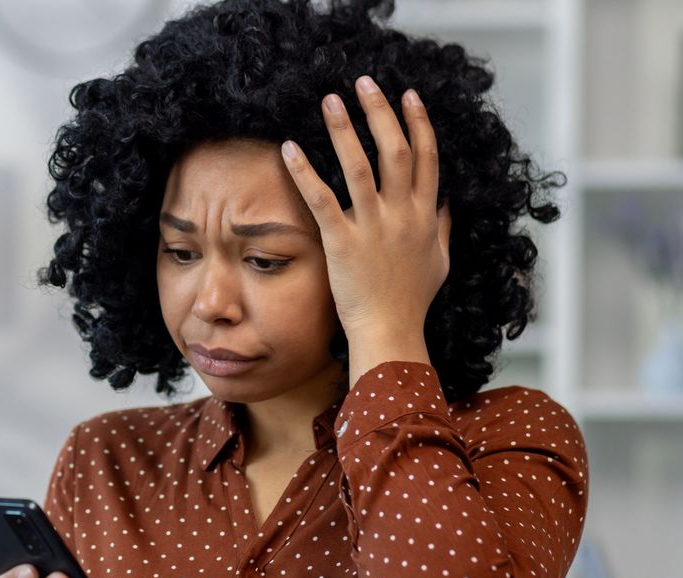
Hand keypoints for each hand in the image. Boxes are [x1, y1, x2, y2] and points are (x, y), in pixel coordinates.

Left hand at [279, 75, 451, 342]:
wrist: (390, 332)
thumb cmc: (412, 302)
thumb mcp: (440, 262)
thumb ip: (444, 229)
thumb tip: (449, 205)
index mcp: (426, 216)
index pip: (428, 158)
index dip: (419, 123)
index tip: (409, 96)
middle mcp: (403, 215)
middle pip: (396, 150)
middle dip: (380, 112)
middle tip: (364, 83)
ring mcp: (373, 227)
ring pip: (360, 166)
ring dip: (344, 129)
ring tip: (330, 100)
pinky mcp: (343, 242)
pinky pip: (322, 198)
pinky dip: (305, 171)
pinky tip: (290, 148)